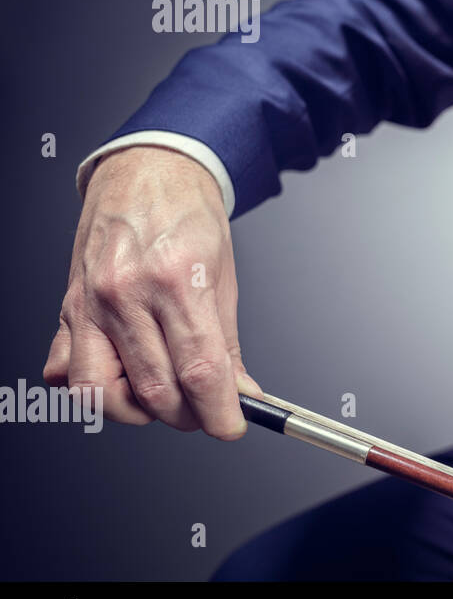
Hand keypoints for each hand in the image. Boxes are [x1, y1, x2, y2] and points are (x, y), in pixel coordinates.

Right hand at [44, 146, 258, 438]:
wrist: (147, 172)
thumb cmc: (187, 215)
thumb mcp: (223, 275)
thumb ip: (228, 343)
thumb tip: (239, 393)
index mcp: (175, 279)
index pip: (199, 369)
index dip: (219, 411)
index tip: (230, 426)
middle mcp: (126, 292)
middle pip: (154, 390)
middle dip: (187, 416)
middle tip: (206, 411)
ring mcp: (90, 302)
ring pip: (101, 393)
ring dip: (138, 411)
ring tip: (166, 396)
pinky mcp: (67, 308)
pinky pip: (67, 372)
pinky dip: (94, 387)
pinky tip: (124, 372)